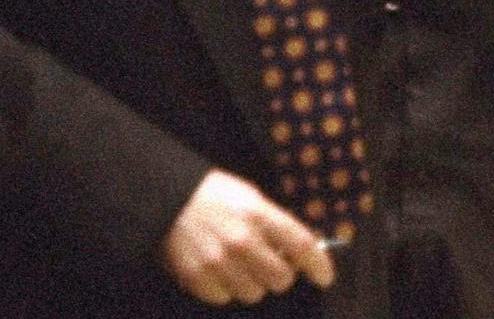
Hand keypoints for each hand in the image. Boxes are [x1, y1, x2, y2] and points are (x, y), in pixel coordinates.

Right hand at [161, 170, 331, 305]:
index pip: (301, 245)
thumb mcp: (252, 197)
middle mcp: (241, 241)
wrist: (169, 199)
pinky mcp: (197, 278)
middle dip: (282, 274)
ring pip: (254, 293)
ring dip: (253, 283)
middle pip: (281, 278)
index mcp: (259, 214)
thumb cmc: (214, 195)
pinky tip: (220, 270)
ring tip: (241, 264)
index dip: (318, 265)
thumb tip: (301, 249)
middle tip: (273, 264)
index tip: (325, 276)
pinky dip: (226, 288)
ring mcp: (218, 262)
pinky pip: (225, 298)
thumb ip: (276, 223)